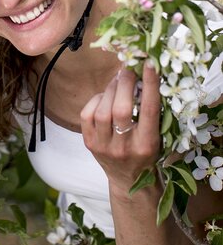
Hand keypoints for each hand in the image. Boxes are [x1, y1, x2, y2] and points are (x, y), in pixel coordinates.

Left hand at [80, 61, 160, 193]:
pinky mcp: (89, 143)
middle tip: (129, 69)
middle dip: (125, 83)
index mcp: (147, 145)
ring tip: (118, 81)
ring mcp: (104, 147)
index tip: (149, 64)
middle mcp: (124, 148)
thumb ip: (151, 110)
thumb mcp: (156, 135)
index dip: (150, 86)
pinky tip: (105, 97)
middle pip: (122, 109)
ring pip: (103, 110)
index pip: (149, 110)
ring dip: (111, 89)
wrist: (128, 180)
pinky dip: (96, 99)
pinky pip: (87, 114)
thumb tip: (142, 75)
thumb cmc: (146, 151)